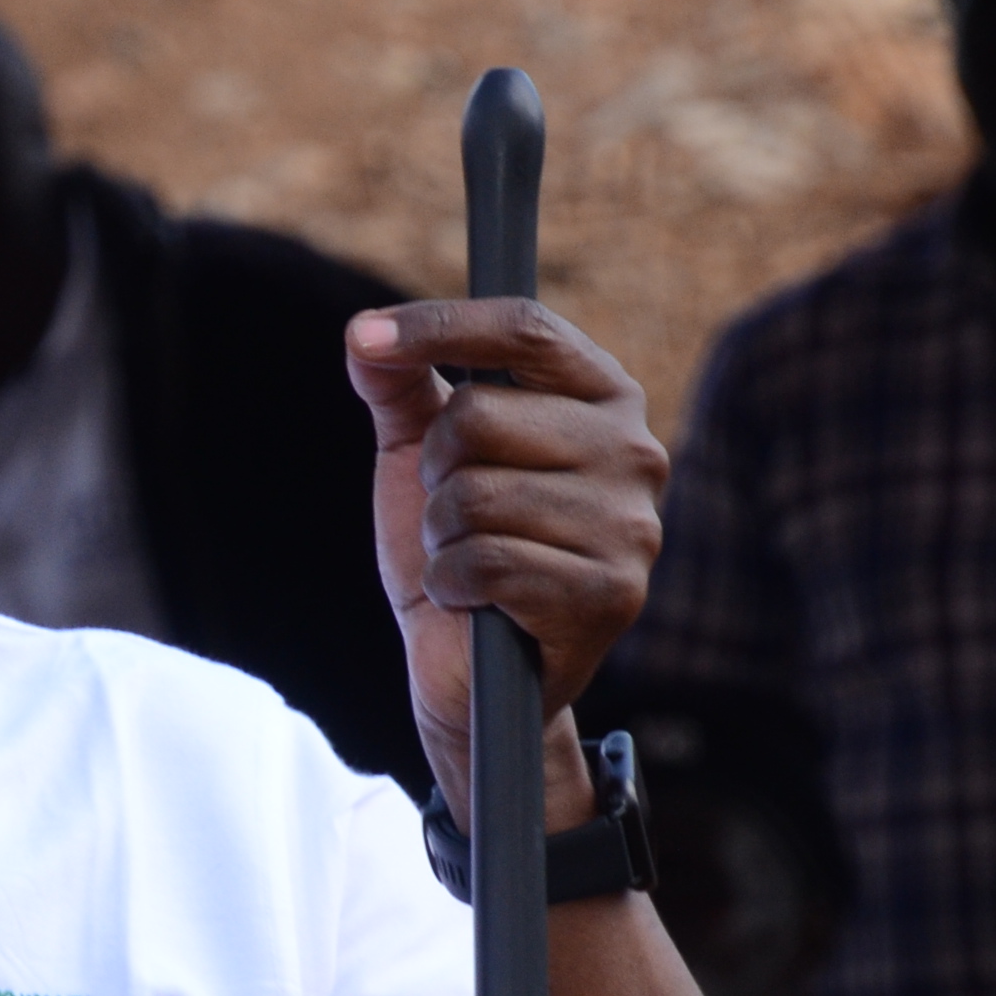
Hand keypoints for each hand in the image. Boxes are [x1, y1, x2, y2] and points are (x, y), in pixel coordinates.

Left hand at [345, 298, 665, 826]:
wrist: (470, 670)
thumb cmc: (456, 546)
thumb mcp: (421, 454)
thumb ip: (399, 386)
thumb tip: (361, 335)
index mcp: (602, 397)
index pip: (525, 330)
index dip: (438, 324)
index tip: (364, 338)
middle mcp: (635, 451)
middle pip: (478, 416)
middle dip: (434, 471)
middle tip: (453, 512)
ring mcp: (630, 525)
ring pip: (474, 495)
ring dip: (441, 536)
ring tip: (467, 559)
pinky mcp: (610, 594)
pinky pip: (484, 562)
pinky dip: (451, 584)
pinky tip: (473, 601)